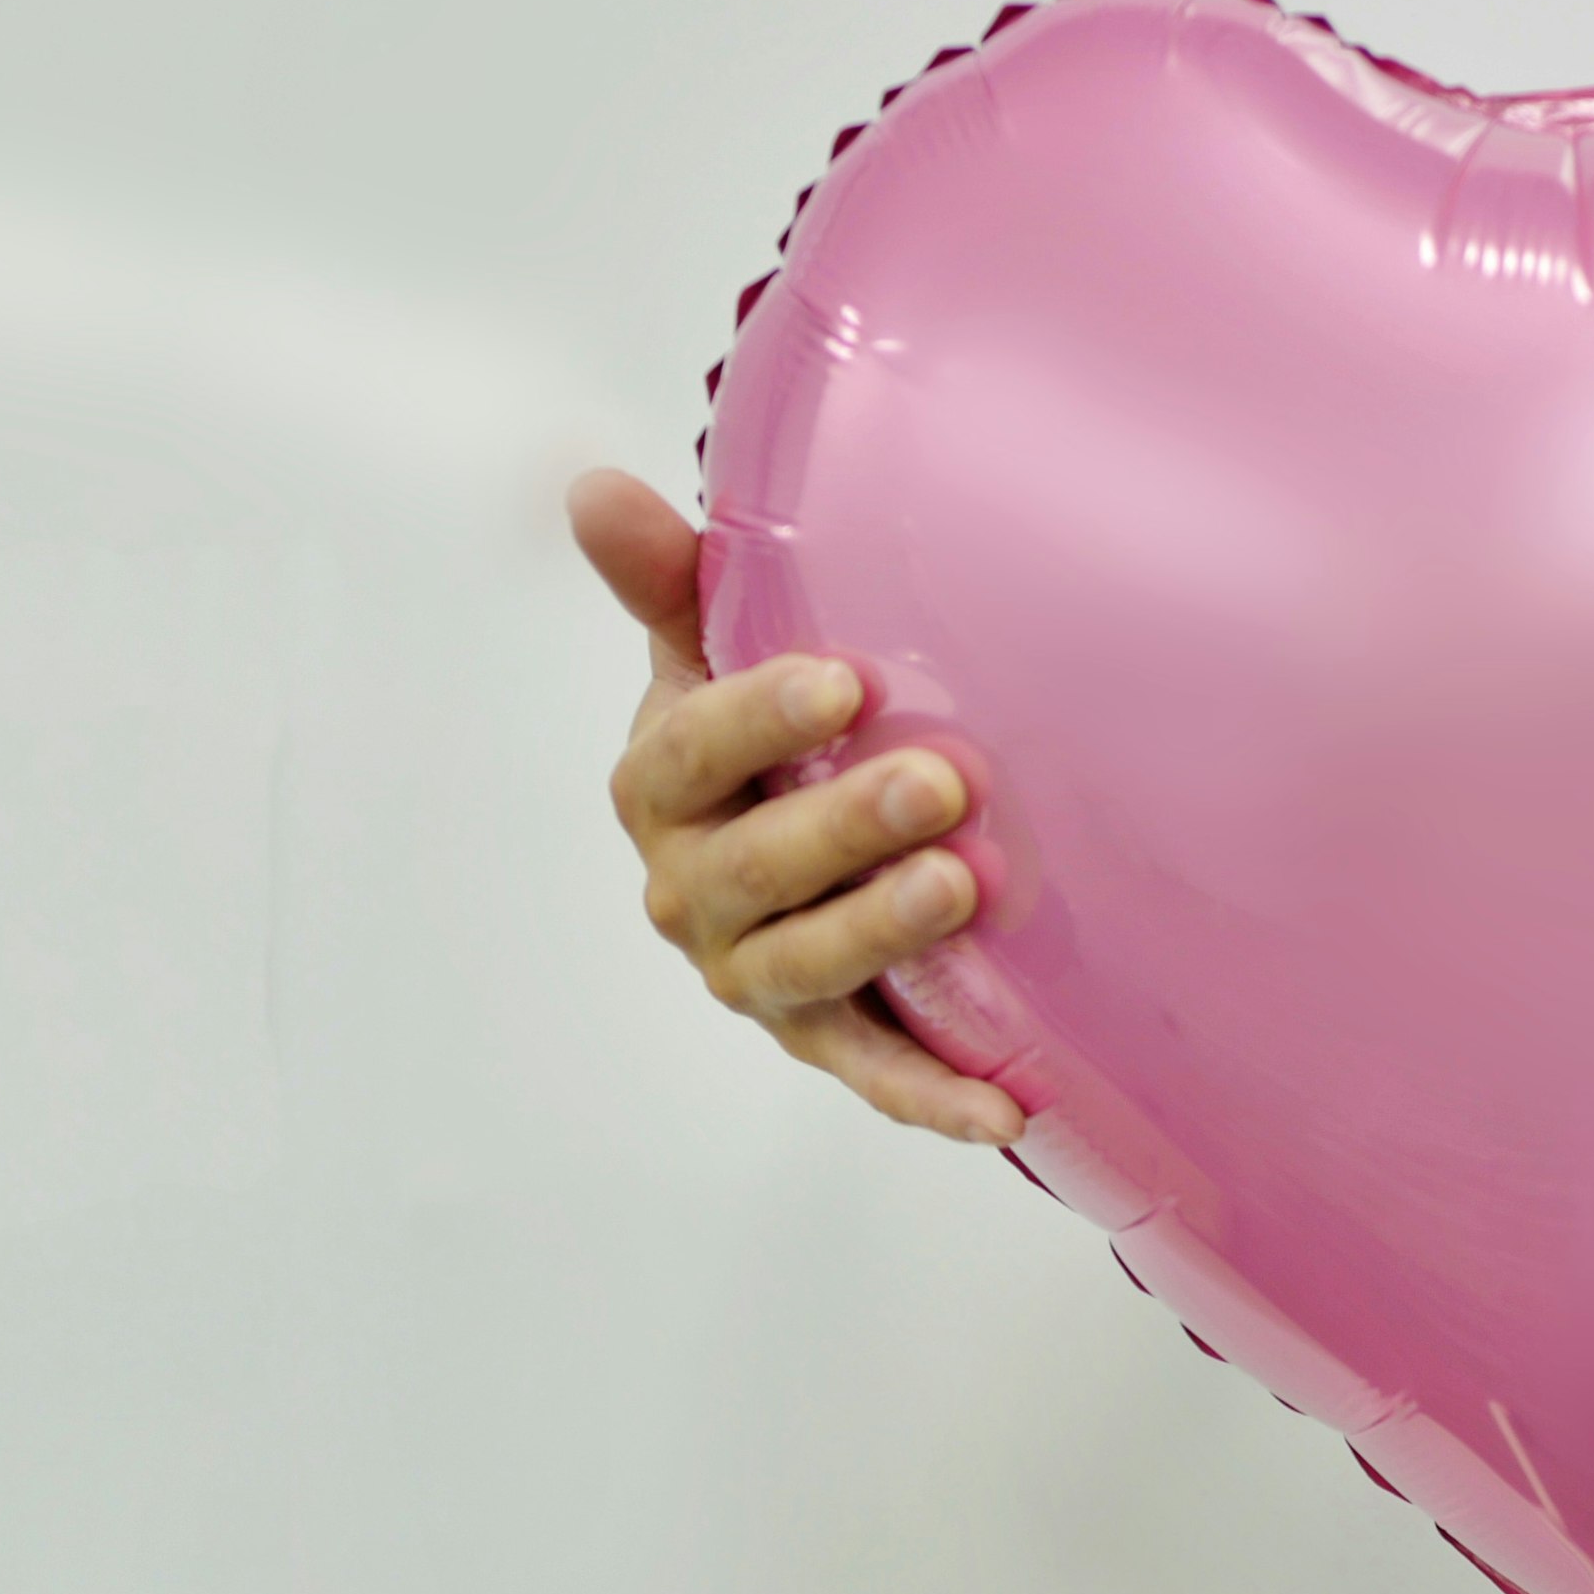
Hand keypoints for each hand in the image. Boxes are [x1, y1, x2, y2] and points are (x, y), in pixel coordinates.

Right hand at [568, 468, 1025, 1146]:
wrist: (798, 835)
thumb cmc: (764, 729)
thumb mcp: (714, 649)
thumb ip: (669, 582)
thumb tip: (592, 488)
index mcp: (661, 788)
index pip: (686, 754)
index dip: (755, 718)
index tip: (844, 678)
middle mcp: (691, 890)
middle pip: (750, 869)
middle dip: (840, 827)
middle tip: (940, 781)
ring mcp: (755, 972)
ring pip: (804, 967)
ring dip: (880, 933)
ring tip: (963, 889)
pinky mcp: (827, 1038)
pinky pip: (876, 1073)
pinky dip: (933, 1096)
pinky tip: (1001, 1106)